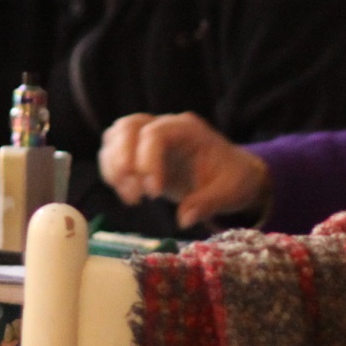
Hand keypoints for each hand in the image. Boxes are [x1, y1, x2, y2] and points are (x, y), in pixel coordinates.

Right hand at [98, 111, 269, 229]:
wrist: (232, 174)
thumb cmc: (233, 178)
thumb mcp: (229, 192)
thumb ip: (207, 203)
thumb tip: (184, 219)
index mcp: (188, 129)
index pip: (156, 133)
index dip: (147, 161)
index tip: (154, 193)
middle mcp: (165, 126)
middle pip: (128, 127)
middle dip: (123, 160)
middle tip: (134, 196)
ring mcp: (149, 135)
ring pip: (116, 136)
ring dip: (114, 167)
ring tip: (131, 198)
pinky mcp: (139, 151)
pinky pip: (114, 151)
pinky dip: (112, 172)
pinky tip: (127, 194)